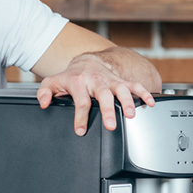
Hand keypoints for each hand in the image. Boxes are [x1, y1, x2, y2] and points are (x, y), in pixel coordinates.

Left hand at [36, 53, 154, 135]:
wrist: (87, 62)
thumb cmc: (71, 77)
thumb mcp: (53, 82)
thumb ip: (44, 92)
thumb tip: (42, 103)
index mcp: (79, 82)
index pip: (80, 101)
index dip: (80, 117)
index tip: (81, 130)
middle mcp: (96, 81)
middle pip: (103, 95)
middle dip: (108, 110)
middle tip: (111, 124)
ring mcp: (110, 80)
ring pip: (121, 89)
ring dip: (128, 101)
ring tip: (131, 115)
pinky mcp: (121, 81)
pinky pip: (135, 86)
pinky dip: (144, 93)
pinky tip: (150, 104)